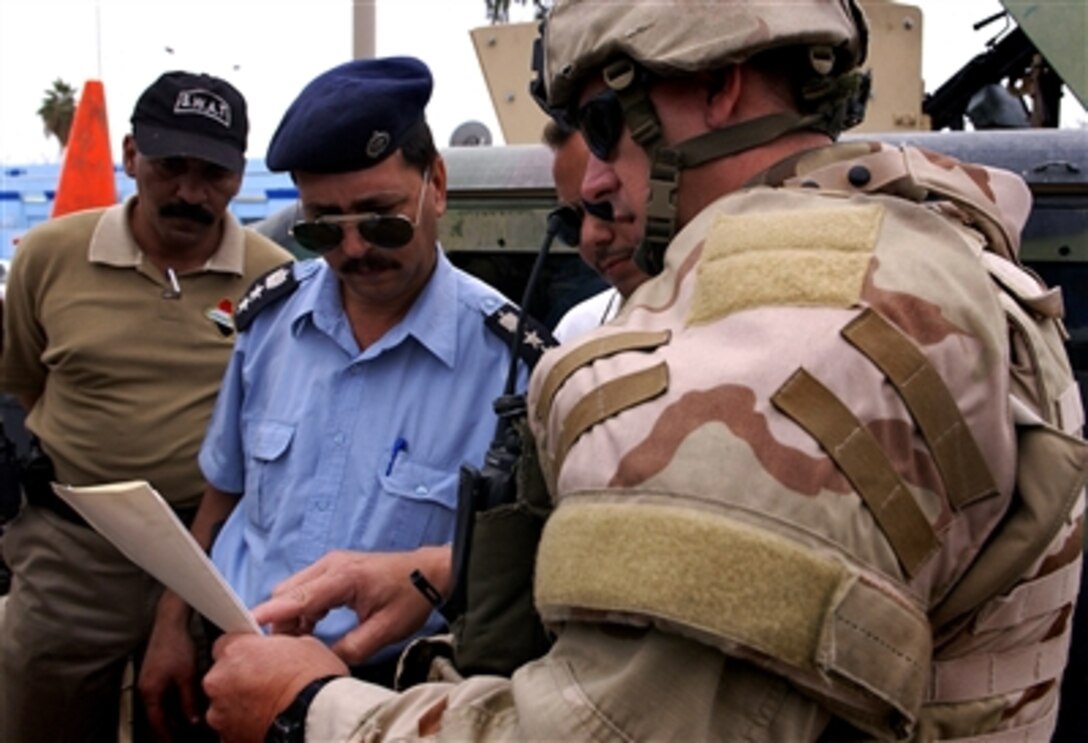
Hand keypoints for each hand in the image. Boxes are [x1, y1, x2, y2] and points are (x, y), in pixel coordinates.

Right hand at [138, 599, 200, 740]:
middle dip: (170, 729)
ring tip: (186, 726)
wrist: (170, 623)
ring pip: (159, 707)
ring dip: (171, 717)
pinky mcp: (154, 674)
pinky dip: (170, 704)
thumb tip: (192, 720)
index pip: (157, 723)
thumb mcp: (187, 676)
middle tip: (183, 738)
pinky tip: (184, 706)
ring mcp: (148, 681)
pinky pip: (160, 697)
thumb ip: (188, 700)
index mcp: (150, 692)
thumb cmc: (177, 645)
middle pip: (156, 717)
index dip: (167, 736)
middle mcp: (145, 689)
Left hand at [204, 633, 347, 742]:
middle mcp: (220, 680)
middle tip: (266, 681)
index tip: (254, 656)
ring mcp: (220, 711)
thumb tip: (277, 652)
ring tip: (269, 704)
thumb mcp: (302, 644)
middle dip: (239, 677)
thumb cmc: (313, 680)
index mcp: (236, 650)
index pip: (225, 643)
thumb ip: (277, 646)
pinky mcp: (227, 737)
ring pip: (224, 703)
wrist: (317, 718)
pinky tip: (267, 719)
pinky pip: (231, 726)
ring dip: (240, 702)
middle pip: (221, 675)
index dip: (243, 650)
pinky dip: (244, 724)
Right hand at [252, 546, 450, 665]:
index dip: (272, 613)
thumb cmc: (410, 597)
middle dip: (280, 621)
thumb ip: (352, 648)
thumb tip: (323, 661)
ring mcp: (330, 565)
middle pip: (287, 592)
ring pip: (293, 590)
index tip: (250, 625)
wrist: (428, 573)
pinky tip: (311, 628)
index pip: (298, 596)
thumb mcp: (385, 630)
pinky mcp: (332, 570)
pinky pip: (304, 589)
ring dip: (291, 616)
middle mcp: (331, 565)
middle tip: (287, 648)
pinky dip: (301, 609)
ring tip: (302, 641)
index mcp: (343, 577)